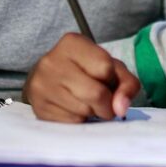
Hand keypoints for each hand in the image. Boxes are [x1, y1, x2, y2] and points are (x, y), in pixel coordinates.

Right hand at [23, 33, 140, 122]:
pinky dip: (79, 120)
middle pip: (96, 93)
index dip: (112, 80)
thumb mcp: (112, 68)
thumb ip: (127, 84)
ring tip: (86, 102)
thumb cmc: (86, 71)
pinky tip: (74, 109)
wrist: (49, 79)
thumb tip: (121, 108)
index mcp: (72, 43)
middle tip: (104, 102)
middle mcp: (52, 61)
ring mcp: (42, 85)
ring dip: (93, 113)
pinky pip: (71, 123)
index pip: (105, 67)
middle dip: (107, 104)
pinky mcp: (38, 107)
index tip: (107, 81)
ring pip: (84, 111)